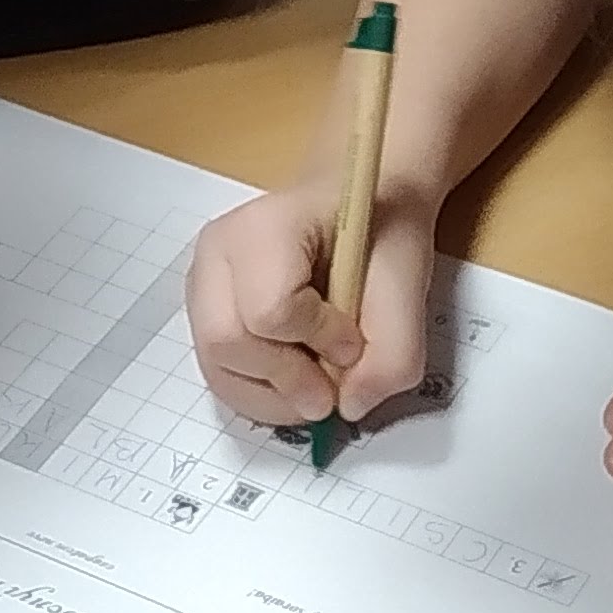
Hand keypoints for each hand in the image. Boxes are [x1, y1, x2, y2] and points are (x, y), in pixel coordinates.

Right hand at [186, 177, 439, 427]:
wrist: (358, 206)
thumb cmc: (379, 229)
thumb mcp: (410, 283)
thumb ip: (393, 352)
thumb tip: (351, 406)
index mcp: (266, 227)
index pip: (269, 310)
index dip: (318, 340)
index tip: (353, 340)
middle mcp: (218, 251)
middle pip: (226, 344)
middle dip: (285, 381)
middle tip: (332, 390)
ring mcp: (202, 283)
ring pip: (216, 368)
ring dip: (272, 397)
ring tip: (317, 387)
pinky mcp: (204, 313)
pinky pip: (218, 374)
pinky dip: (260, 395)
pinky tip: (297, 380)